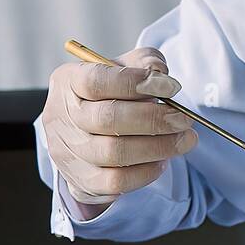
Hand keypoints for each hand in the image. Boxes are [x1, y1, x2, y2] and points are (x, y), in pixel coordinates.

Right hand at [42, 47, 197, 210]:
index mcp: (68, 81)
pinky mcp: (79, 180)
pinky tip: (161, 161)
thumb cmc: (111, 94)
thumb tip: (159, 71)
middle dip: (154, 119)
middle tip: (184, 119)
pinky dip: (145, 172)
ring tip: (183, 140)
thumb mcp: (125, 69)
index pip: (96, 80)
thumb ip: (143, 62)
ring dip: (158, 147)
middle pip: (107, 119)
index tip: (171, 87)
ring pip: (114, 153)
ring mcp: (66, 152)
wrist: (89, 132)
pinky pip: (115, 182)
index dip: (135, 83)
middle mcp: (60, 116)